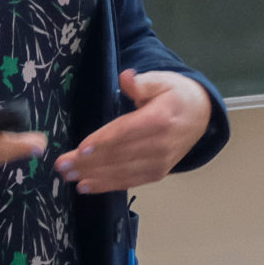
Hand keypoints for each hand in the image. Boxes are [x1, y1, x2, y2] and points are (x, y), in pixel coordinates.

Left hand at [55, 70, 213, 195]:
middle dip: (88, 162)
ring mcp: (159, 163)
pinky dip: (107, 185)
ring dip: (93, 176)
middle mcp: (160, 145)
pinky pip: (129, 182)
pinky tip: (86, 186)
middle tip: (62, 165)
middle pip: (119, 155)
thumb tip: (127, 78)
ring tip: (68, 176)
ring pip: (121, 171)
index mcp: (160, 119)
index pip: (126, 132)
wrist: (202, 117)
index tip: (81, 149)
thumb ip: (143, 82)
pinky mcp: (157, 174)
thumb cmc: (176, 95)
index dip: (103, 142)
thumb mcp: (163, 80)